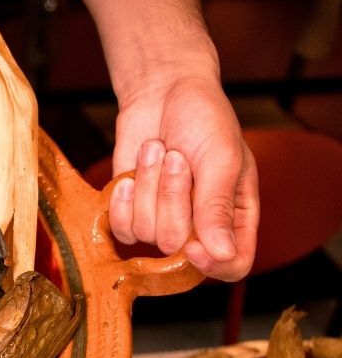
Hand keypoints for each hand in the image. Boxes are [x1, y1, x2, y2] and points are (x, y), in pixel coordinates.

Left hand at [107, 72, 258, 281]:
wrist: (162, 92)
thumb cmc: (204, 119)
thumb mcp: (221, 158)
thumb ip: (218, 207)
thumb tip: (222, 254)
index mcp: (236, 216)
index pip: (231, 265)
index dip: (212, 265)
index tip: (194, 244)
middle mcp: (200, 225)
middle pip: (177, 247)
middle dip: (171, 198)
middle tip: (176, 157)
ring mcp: (163, 220)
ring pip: (147, 234)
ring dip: (147, 187)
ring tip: (158, 151)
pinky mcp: (132, 212)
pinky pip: (122, 228)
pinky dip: (122, 199)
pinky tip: (131, 172)